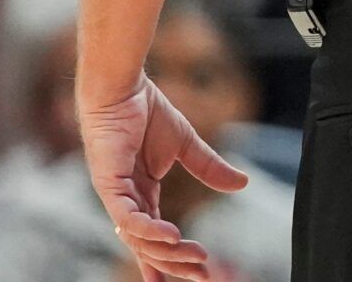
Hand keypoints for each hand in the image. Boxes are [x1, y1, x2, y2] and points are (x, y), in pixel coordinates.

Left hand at [80, 75, 247, 281]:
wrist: (123, 88)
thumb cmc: (145, 112)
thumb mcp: (187, 145)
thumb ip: (209, 168)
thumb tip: (242, 184)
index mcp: (141, 193)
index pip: (154, 236)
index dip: (168, 260)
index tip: (191, 279)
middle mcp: (126, 200)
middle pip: (148, 245)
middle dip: (175, 263)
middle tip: (202, 275)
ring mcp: (115, 194)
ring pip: (138, 237)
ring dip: (166, 251)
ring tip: (195, 258)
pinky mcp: (109, 183)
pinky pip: (127, 216)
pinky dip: (147, 229)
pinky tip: (170, 235)